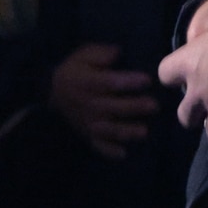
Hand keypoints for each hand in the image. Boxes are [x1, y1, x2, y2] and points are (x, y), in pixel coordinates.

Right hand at [51, 43, 157, 159]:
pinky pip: (98, 145)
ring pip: (109, 129)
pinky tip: (123, 154)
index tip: (147, 80)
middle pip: (114, 107)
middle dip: (134, 107)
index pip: (111, 83)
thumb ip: (100, 54)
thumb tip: (117, 53)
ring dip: (126, 132)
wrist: (53, 91)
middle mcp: (90, 104)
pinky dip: (109, 151)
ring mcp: (89, 122)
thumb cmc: (76, 70)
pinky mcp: (88, 134)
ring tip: (143, 132)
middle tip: (154, 106)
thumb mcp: (84, 54)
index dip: (129, 82)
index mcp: (89, 83)